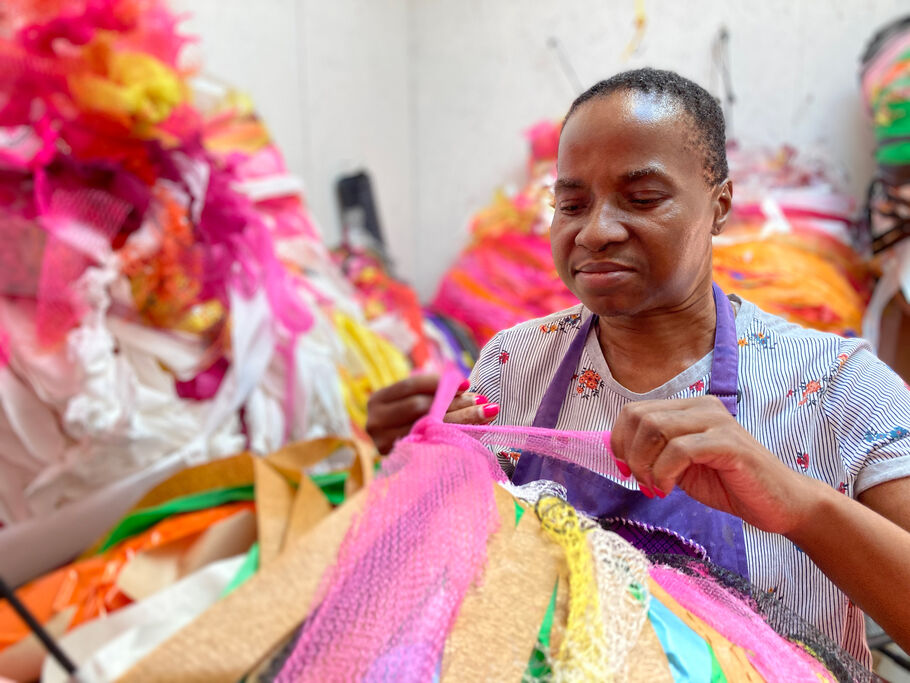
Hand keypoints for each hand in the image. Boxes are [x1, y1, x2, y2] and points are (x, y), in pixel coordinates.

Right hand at [365, 374, 499, 453]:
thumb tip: (465, 385)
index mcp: (377, 401)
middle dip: (454, 402)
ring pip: (429, 427)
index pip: (411, 385)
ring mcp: (385, 445)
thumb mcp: (416, 402)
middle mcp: (375, 423)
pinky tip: (477, 430)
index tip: (466, 383)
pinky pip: (433, 445)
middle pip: (420, 406)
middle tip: (480, 400)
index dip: (439, 382)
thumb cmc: (412, 421)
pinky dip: (456, 435)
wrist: (402, 457)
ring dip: (461, 418)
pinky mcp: (401, 460)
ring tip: (486, 412)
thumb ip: (436, 392)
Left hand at [609, 396, 825, 534]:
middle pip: (640, 417)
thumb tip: (619, 452)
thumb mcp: (682, 465)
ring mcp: (717, 422)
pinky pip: (680, 449)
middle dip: (630, 454)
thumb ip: (656, 453)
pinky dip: (664, 472)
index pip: (634, 411)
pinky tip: (668, 489)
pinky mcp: (729, 444)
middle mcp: (702, 408)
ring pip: (656, 429)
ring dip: (645, 464)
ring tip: (655, 486)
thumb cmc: (729, 484)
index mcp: (689, 409)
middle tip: (641, 481)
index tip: (625, 469)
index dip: (619, 440)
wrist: (779, 503)